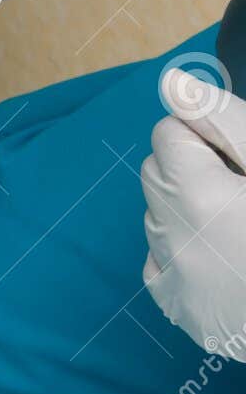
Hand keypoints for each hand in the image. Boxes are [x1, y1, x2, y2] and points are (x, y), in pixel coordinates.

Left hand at [143, 69, 245, 352]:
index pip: (169, 133)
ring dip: (191, 206)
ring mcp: (175, 281)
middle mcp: (175, 242)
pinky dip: (187, 249)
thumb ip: (227, 121)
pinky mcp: (180, 309)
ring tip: (244, 219)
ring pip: (158, 216)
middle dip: (195, 165)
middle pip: (157, 172)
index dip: (209, 132)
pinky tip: (231, 255)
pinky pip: (160, 262)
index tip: (244, 151)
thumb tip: (173, 84)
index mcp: (201, 200)